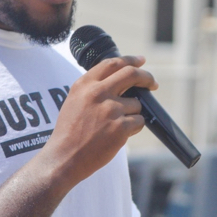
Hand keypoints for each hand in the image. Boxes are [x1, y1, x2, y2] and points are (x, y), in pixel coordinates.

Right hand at [42, 55, 157, 189]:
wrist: (64, 156)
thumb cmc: (69, 131)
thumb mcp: (74, 101)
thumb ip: (93, 88)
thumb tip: (120, 81)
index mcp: (84, 84)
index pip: (112, 63)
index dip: (130, 60)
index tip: (140, 61)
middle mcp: (97, 93)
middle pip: (131, 74)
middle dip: (146, 78)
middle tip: (152, 84)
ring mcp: (110, 109)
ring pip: (137, 104)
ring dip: (132, 114)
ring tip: (114, 126)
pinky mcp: (121, 127)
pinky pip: (139, 122)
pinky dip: (133, 128)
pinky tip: (117, 135)